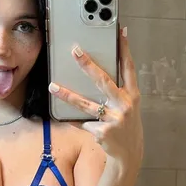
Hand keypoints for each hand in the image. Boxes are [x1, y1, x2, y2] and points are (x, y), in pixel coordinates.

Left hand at [48, 27, 142, 164]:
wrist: (130, 153)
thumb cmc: (126, 124)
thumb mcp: (128, 106)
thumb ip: (118, 91)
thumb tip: (96, 72)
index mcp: (133, 96)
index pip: (128, 68)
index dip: (125, 49)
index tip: (121, 32)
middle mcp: (125, 106)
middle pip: (103, 81)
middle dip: (88, 65)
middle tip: (75, 51)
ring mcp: (114, 120)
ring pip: (86, 104)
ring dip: (67, 95)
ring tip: (53, 86)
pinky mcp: (102, 132)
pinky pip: (81, 122)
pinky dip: (71, 119)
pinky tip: (60, 116)